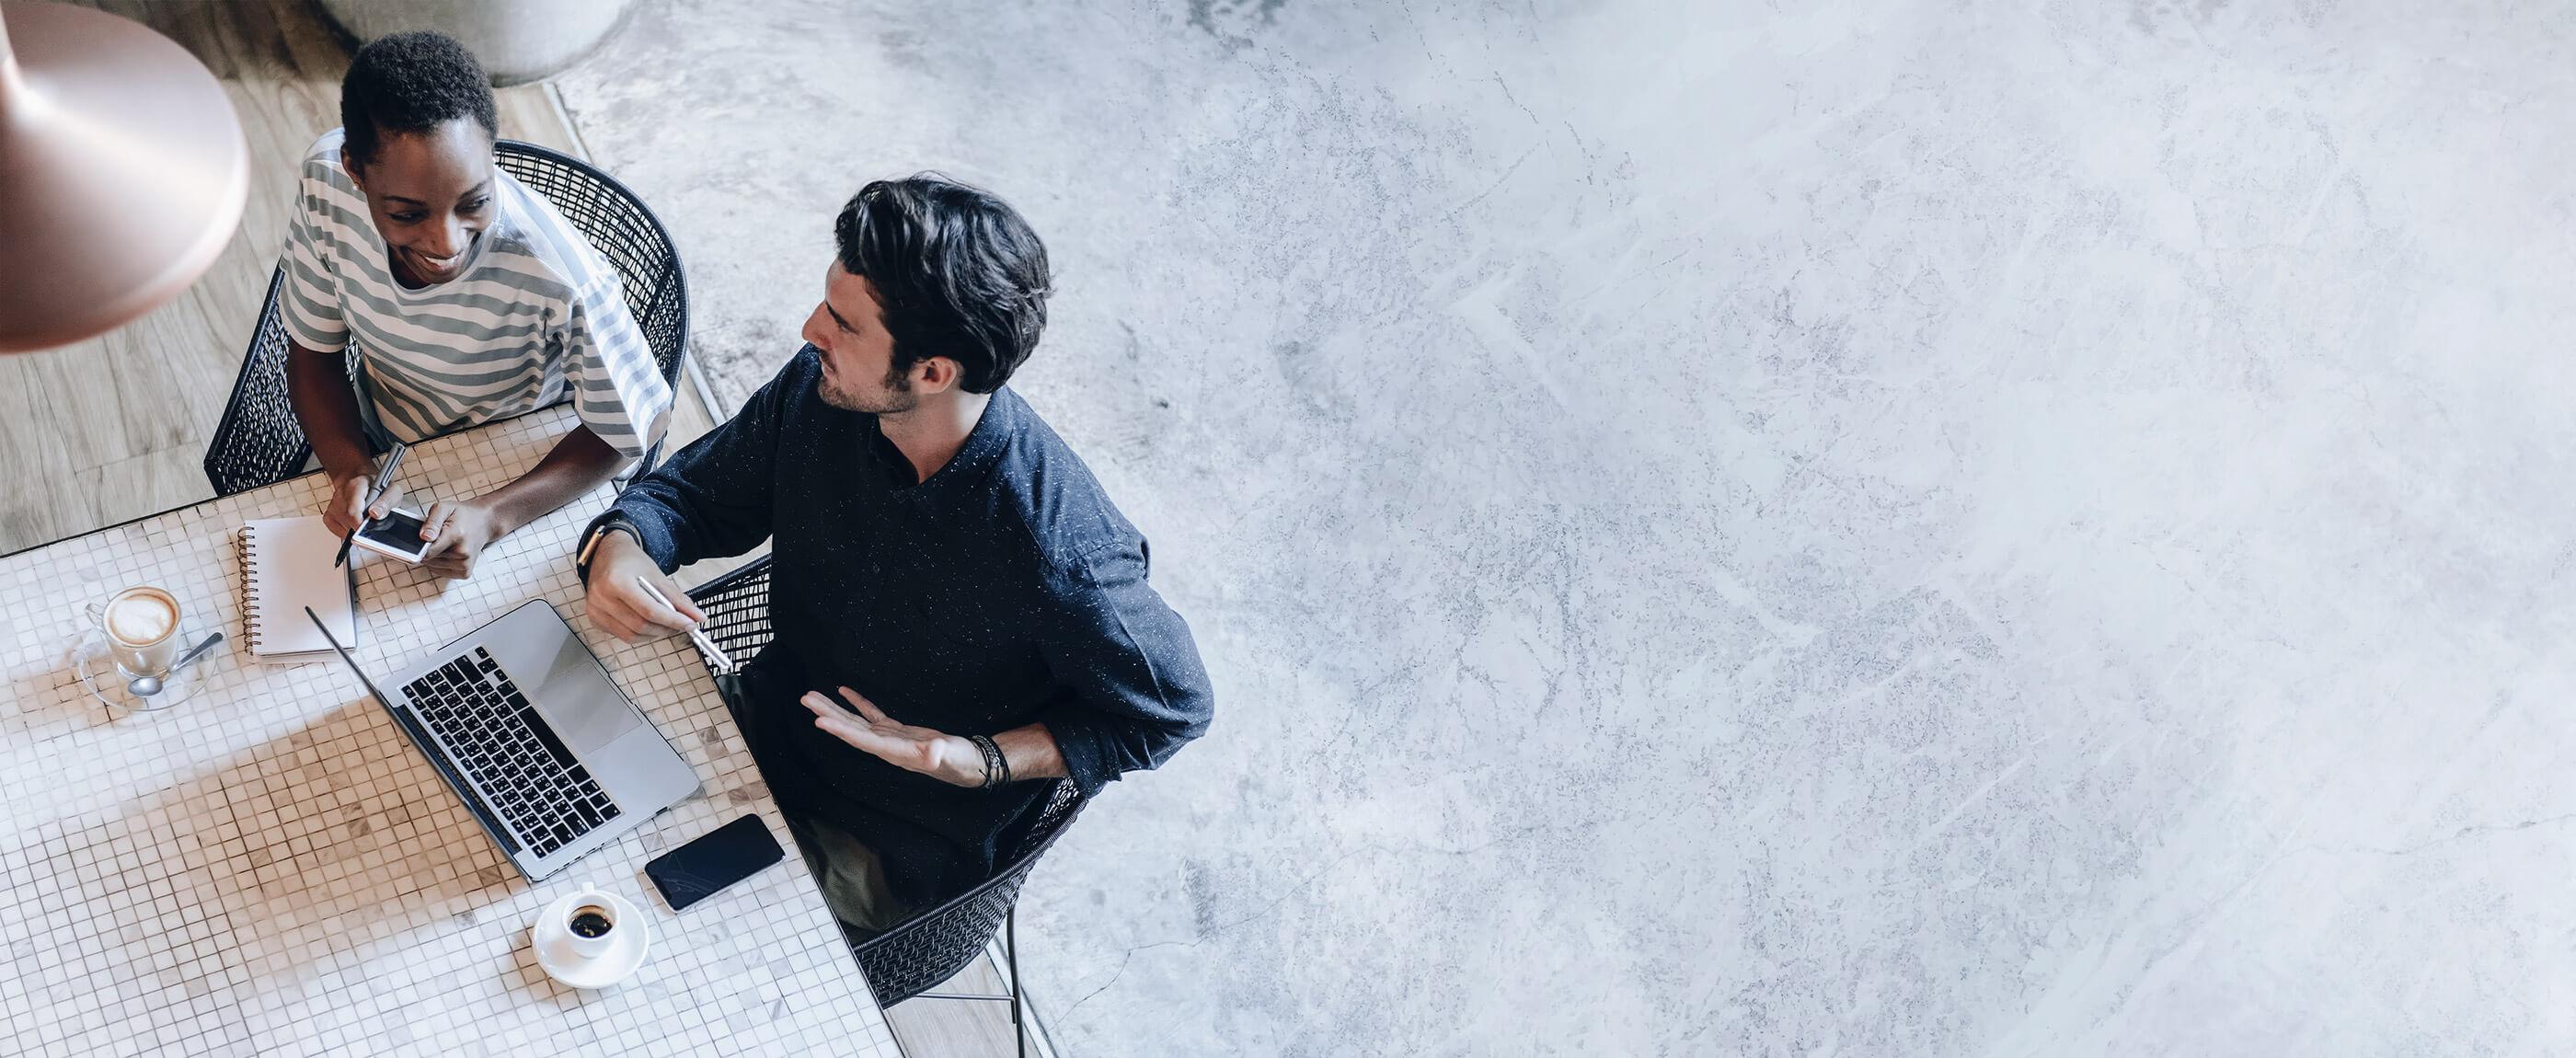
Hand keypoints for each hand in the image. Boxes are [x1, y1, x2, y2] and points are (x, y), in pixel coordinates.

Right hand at [323, 469, 403, 539]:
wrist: (361, 480)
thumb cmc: (378, 486)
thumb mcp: (392, 490)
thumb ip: (386, 502)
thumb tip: (376, 514)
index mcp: (355, 486)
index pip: (353, 510)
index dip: (361, 524)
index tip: (368, 530)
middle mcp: (341, 495)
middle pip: (349, 522)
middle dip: (364, 527)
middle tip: (372, 522)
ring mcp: (333, 507)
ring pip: (345, 529)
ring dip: (358, 528)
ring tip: (365, 517)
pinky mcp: (328, 517)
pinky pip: (340, 532)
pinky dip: (350, 531)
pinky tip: (356, 522)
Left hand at [415, 498, 503, 578]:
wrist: (483, 522)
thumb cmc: (463, 515)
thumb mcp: (444, 508)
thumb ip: (432, 522)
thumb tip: (424, 537)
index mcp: (456, 535)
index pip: (428, 551)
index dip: (419, 547)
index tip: (419, 542)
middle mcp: (463, 552)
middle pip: (428, 559)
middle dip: (427, 548)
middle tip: (438, 536)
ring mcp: (465, 564)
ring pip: (432, 566)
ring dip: (433, 556)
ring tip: (444, 543)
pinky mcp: (465, 573)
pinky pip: (440, 572)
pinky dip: (439, 564)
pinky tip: (447, 553)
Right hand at [582, 529, 702, 640]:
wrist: (607, 555)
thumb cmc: (631, 562)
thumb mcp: (657, 575)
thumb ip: (677, 598)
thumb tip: (697, 617)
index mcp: (617, 581)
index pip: (649, 610)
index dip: (672, 620)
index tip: (690, 624)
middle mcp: (602, 597)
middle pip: (640, 625)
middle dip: (666, 629)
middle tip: (681, 625)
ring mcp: (595, 609)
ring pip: (631, 635)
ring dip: (654, 633)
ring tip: (666, 624)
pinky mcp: (594, 618)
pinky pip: (622, 635)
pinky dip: (640, 634)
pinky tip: (647, 623)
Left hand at [801, 686, 984, 786]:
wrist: (966, 763)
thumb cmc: (957, 760)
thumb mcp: (948, 755)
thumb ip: (938, 754)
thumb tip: (933, 753)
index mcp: (892, 750)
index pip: (861, 739)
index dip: (840, 729)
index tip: (819, 719)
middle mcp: (884, 745)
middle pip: (849, 729)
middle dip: (827, 713)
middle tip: (806, 699)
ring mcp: (888, 737)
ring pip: (855, 721)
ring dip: (834, 708)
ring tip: (813, 696)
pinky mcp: (895, 730)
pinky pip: (871, 714)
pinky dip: (857, 703)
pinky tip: (844, 692)